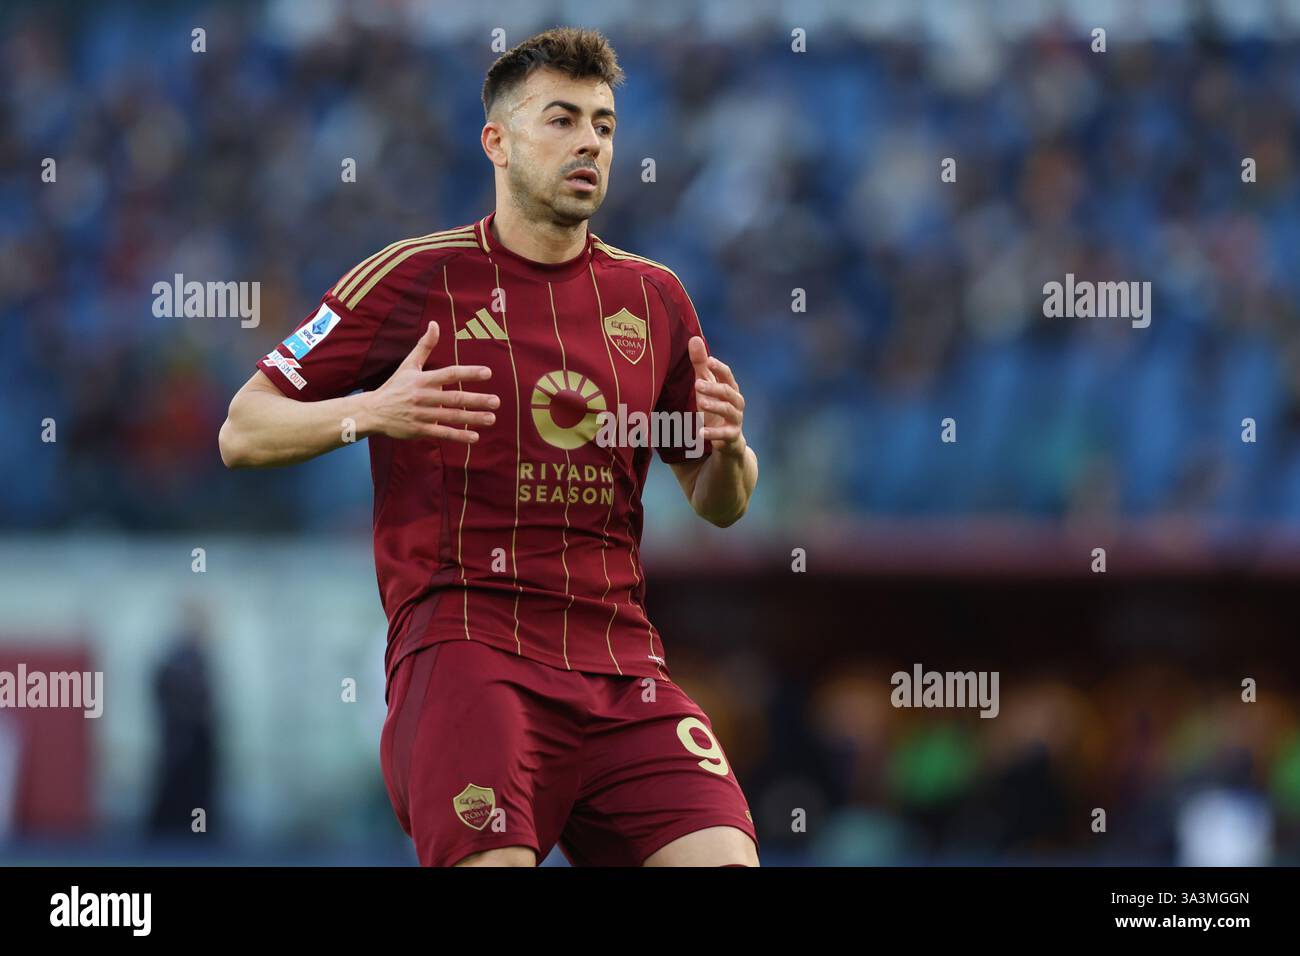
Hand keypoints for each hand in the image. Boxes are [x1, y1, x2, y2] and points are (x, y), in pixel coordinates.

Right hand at [364, 321, 498, 442]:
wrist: (373, 411)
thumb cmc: (395, 386)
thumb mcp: (408, 365)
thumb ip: (425, 346)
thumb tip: (435, 324)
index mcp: (423, 379)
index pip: (450, 374)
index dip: (469, 373)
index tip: (487, 372)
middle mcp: (424, 397)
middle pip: (454, 398)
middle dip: (477, 400)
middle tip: (497, 401)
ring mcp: (422, 414)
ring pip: (451, 417)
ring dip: (473, 418)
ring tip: (492, 418)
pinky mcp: (420, 430)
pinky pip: (442, 433)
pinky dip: (458, 436)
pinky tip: (475, 437)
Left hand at [688, 336, 746, 456]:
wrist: (728, 441)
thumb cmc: (715, 409)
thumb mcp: (706, 386)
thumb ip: (700, 366)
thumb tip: (694, 339)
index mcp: (730, 388)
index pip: (727, 375)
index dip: (719, 368)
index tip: (708, 361)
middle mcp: (736, 402)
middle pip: (727, 391)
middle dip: (713, 387)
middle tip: (697, 384)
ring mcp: (735, 419)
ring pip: (728, 410)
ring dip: (714, 406)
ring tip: (700, 403)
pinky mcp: (732, 435)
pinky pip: (724, 434)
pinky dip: (713, 433)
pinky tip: (700, 432)